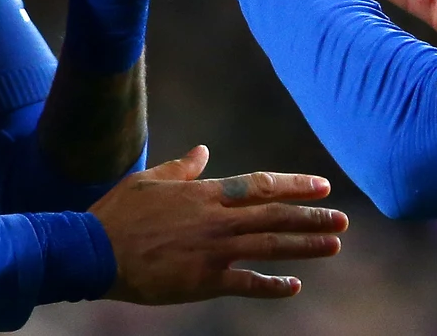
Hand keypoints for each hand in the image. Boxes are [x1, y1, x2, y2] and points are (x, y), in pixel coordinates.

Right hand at [90, 145, 346, 302]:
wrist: (93, 252)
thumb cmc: (118, 214)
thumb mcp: (150, 180)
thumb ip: (183, 168)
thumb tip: (204, 151)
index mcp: (205, 193)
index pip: (260, 185)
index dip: (294, 185)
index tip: (322, 186)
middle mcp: (217, 220)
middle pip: (275, 215)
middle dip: (312, 217)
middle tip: (343, 219)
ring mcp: (212, 251)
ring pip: (270, 245)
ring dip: (305, 245)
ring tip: (334, 244)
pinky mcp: (203, 281)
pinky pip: (246, 284)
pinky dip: (272, 286)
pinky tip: (293, 286)